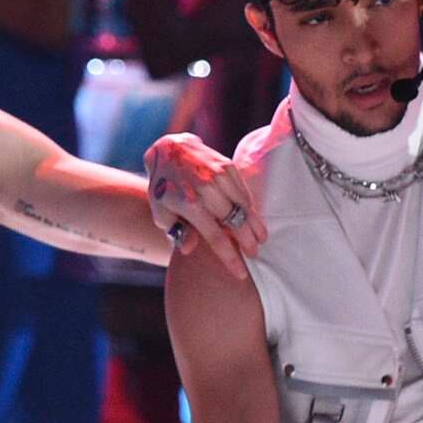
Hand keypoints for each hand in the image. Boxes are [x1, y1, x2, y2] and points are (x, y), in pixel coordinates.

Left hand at [144, 133, 262, 272]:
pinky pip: (244, 191)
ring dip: (254, 225)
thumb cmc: (164, 187)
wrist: (170, 150)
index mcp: (188, 204)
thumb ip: (177, 232)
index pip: (215, 237)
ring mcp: (218, 176)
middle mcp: (206, 189)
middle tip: (254, 254)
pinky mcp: (228, 166)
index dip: (230, 258)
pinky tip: (253, 218)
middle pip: (235, 223)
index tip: (240, 273)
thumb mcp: (161, 213)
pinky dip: (249, 207)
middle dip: (247, 242)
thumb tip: (190, 250)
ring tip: (261, 239)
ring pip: (244, 207)